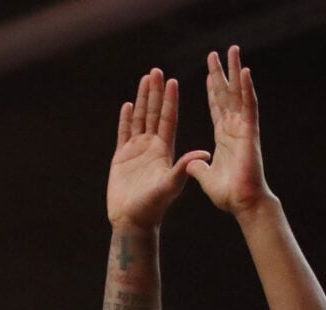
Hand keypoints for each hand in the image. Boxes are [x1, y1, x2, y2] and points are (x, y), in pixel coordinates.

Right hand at [107, 68, 208, 230]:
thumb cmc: (153, 207)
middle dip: (155, 93)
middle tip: (157, 72)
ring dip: (142, 99)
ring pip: (139, 119)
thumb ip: (184, 167)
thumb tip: (204, 153)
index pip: (168, 120)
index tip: (173, 82)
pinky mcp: (121, 157)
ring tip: (144, 80)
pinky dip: (126, 118)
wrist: (133, 221)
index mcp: (165, 151)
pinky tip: (128, 104)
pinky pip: (123, 133)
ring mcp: (136, 151)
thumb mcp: (171, 185)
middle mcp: (152, 147)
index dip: (170, 101)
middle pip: (154, 114)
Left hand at [186, 46, 269, 216]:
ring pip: (238, 93)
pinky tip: (244, 71)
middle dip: (220, 74)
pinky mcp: (249, 132)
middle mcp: (234, 128)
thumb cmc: (229, 195)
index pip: (217, 107)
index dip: (212, 90)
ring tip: (232, 50)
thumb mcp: (206, 177)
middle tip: (215, 53)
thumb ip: (198, 168)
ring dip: (235, 71)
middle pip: (226, 94)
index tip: (208, 74)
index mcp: (223, 137)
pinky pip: (248, 105)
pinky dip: (247, 88)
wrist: (243, 203)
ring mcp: (243, 128)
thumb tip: (191, 164)